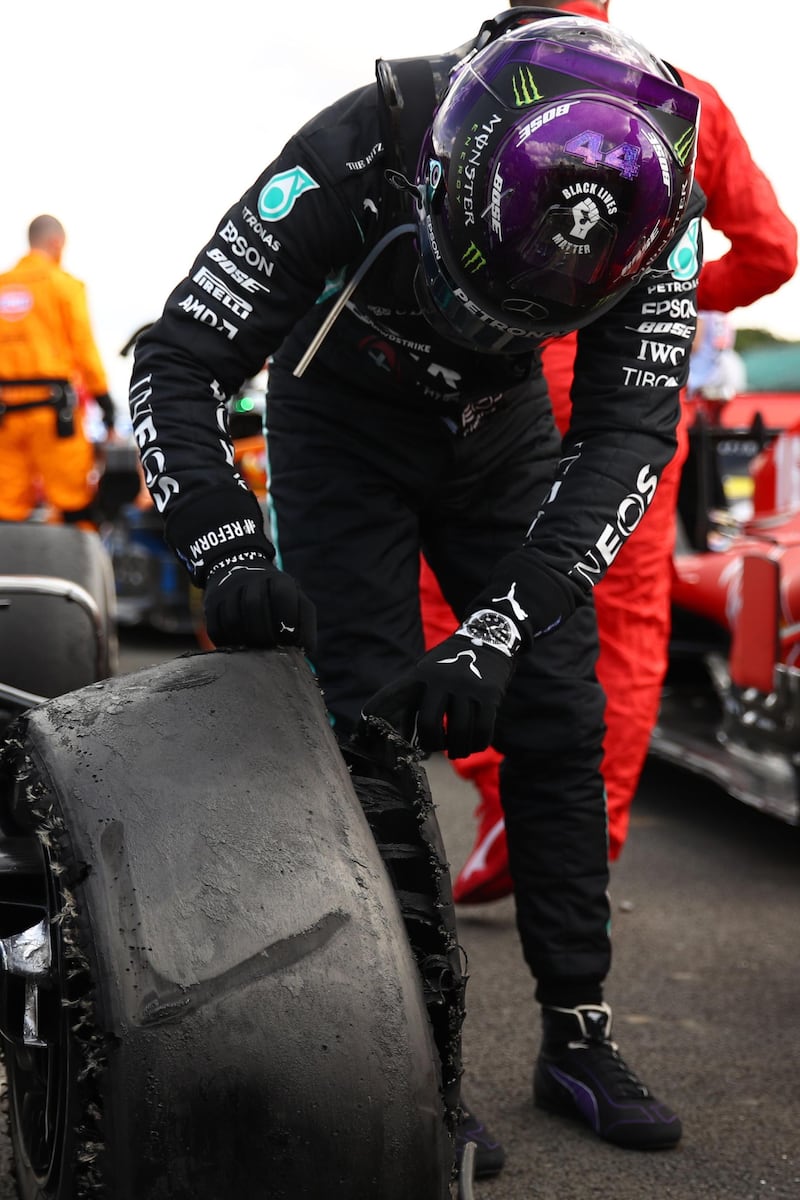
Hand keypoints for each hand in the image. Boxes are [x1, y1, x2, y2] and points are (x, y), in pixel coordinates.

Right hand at [203, 553, 316, 653]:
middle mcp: (250, 580)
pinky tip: (238, 649)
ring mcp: (228, 591)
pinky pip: (215, 629)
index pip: (282, 596)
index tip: (291, 641)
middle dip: (264, 634)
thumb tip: (304, 650)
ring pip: (232, 619)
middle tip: (271, 650)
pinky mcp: (211, 604)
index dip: (287, 623)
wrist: (239, 570)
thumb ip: (305, 623)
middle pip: (253, 605)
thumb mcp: (296, 600)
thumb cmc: (276, 596)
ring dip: (244, 641)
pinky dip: (227, 644)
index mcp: (278, 579)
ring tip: (255, 653)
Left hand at [363, 630, 515, 758]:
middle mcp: (441, 679)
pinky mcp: (489, 695)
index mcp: (419, 675)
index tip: (364, 735)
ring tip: (455, 752)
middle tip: (435, 749)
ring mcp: (467, 687)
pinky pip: (482, 730)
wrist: (488, 638)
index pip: (391, 697)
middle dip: (432, 744)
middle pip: (430, 724)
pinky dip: (476, 745)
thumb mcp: (425, 673)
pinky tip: (472, 746)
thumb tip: (402, 738)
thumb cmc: (448, 664)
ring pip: (459, 732)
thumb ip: (411, 702)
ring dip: (457, 750)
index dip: (375, 716)